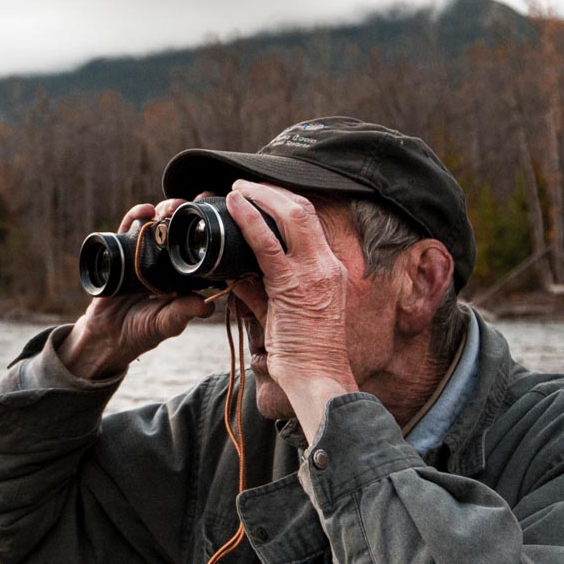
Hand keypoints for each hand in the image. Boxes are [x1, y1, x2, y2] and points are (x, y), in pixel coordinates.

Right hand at [58, 199, 214, 378]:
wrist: (106, 335)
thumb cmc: (141, 332)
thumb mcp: (166, 323)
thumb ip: (184, 312)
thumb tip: (208, 305)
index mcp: (182, 276)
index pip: (199, 248)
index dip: (207, 231)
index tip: (219, 217)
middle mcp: (165, 261)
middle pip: (179, 229)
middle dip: (187, 213)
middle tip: (194, 205)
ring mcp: (143, 254)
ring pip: (157, 224)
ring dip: (165, 209)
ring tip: (171, 207)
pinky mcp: (121, 251)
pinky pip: (128, 228)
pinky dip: (135, 215)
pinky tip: (145, 210)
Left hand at [225, 180, 356, 433]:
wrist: (318, 378)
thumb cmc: (304, 354)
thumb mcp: (283, 315)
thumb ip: (261, 292)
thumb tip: (236, 278)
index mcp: (330, 270)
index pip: (311, 222)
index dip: (284, 202)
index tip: (260, 195)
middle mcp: (326, 265)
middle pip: (303, 209)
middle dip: (271, 191)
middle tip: (243, 185)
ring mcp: (312, 273)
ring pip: (290, 215)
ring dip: (259, 196)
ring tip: (235, 189)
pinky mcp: (291, 285)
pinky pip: (267, 243)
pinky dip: (249, 219)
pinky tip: (234, 206)